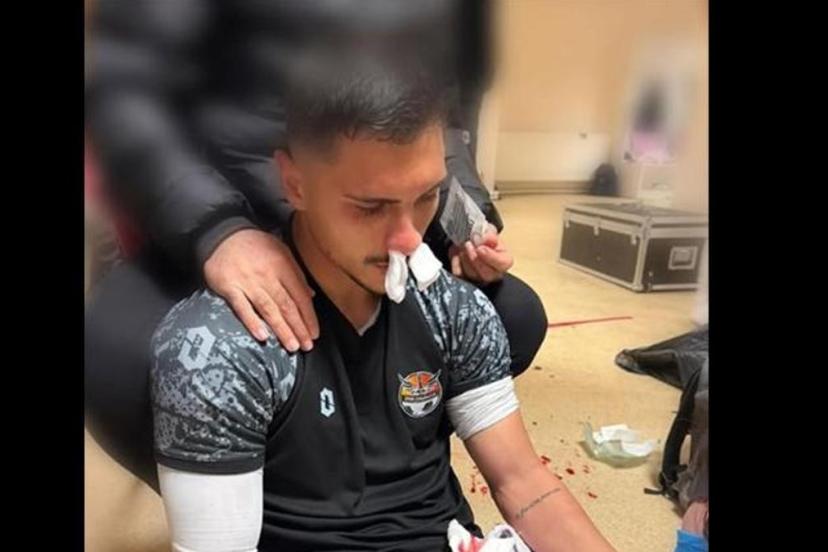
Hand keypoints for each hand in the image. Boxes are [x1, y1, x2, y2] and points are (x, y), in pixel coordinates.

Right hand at [204, 229, 318, 351]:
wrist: (223, 235)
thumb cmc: (256, 245)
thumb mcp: (281, 251)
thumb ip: (296, 273)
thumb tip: (311, 295)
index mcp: (283, 266)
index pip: (300, 296)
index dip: (309, 317)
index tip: (314, 333)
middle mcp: (268, 276)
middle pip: (287, 306)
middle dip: (299, 328)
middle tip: (307, 346)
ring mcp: (248, 283)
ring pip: (268, 310)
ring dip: (282, 329)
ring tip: (292, 345)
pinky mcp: (229, 288)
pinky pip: (242, 308)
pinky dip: (252, 322)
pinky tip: (262, 336)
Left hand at [448, 227, 513, 283]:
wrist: (471, 241)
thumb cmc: (484, 238)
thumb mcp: (489, 232)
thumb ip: (489, 235)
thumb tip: (485, 237)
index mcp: (503, 261)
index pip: (503, 264)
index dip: (491, 257)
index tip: (480, 248)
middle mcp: (493, 274)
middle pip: (487, 274)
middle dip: (475, 258)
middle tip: (468, 244)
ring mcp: (478, 278)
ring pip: (471, 274)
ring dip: (464, 258)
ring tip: (462, 245)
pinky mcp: (464, 278)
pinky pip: (459, 273)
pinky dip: (455, 261)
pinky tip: (456, 251)